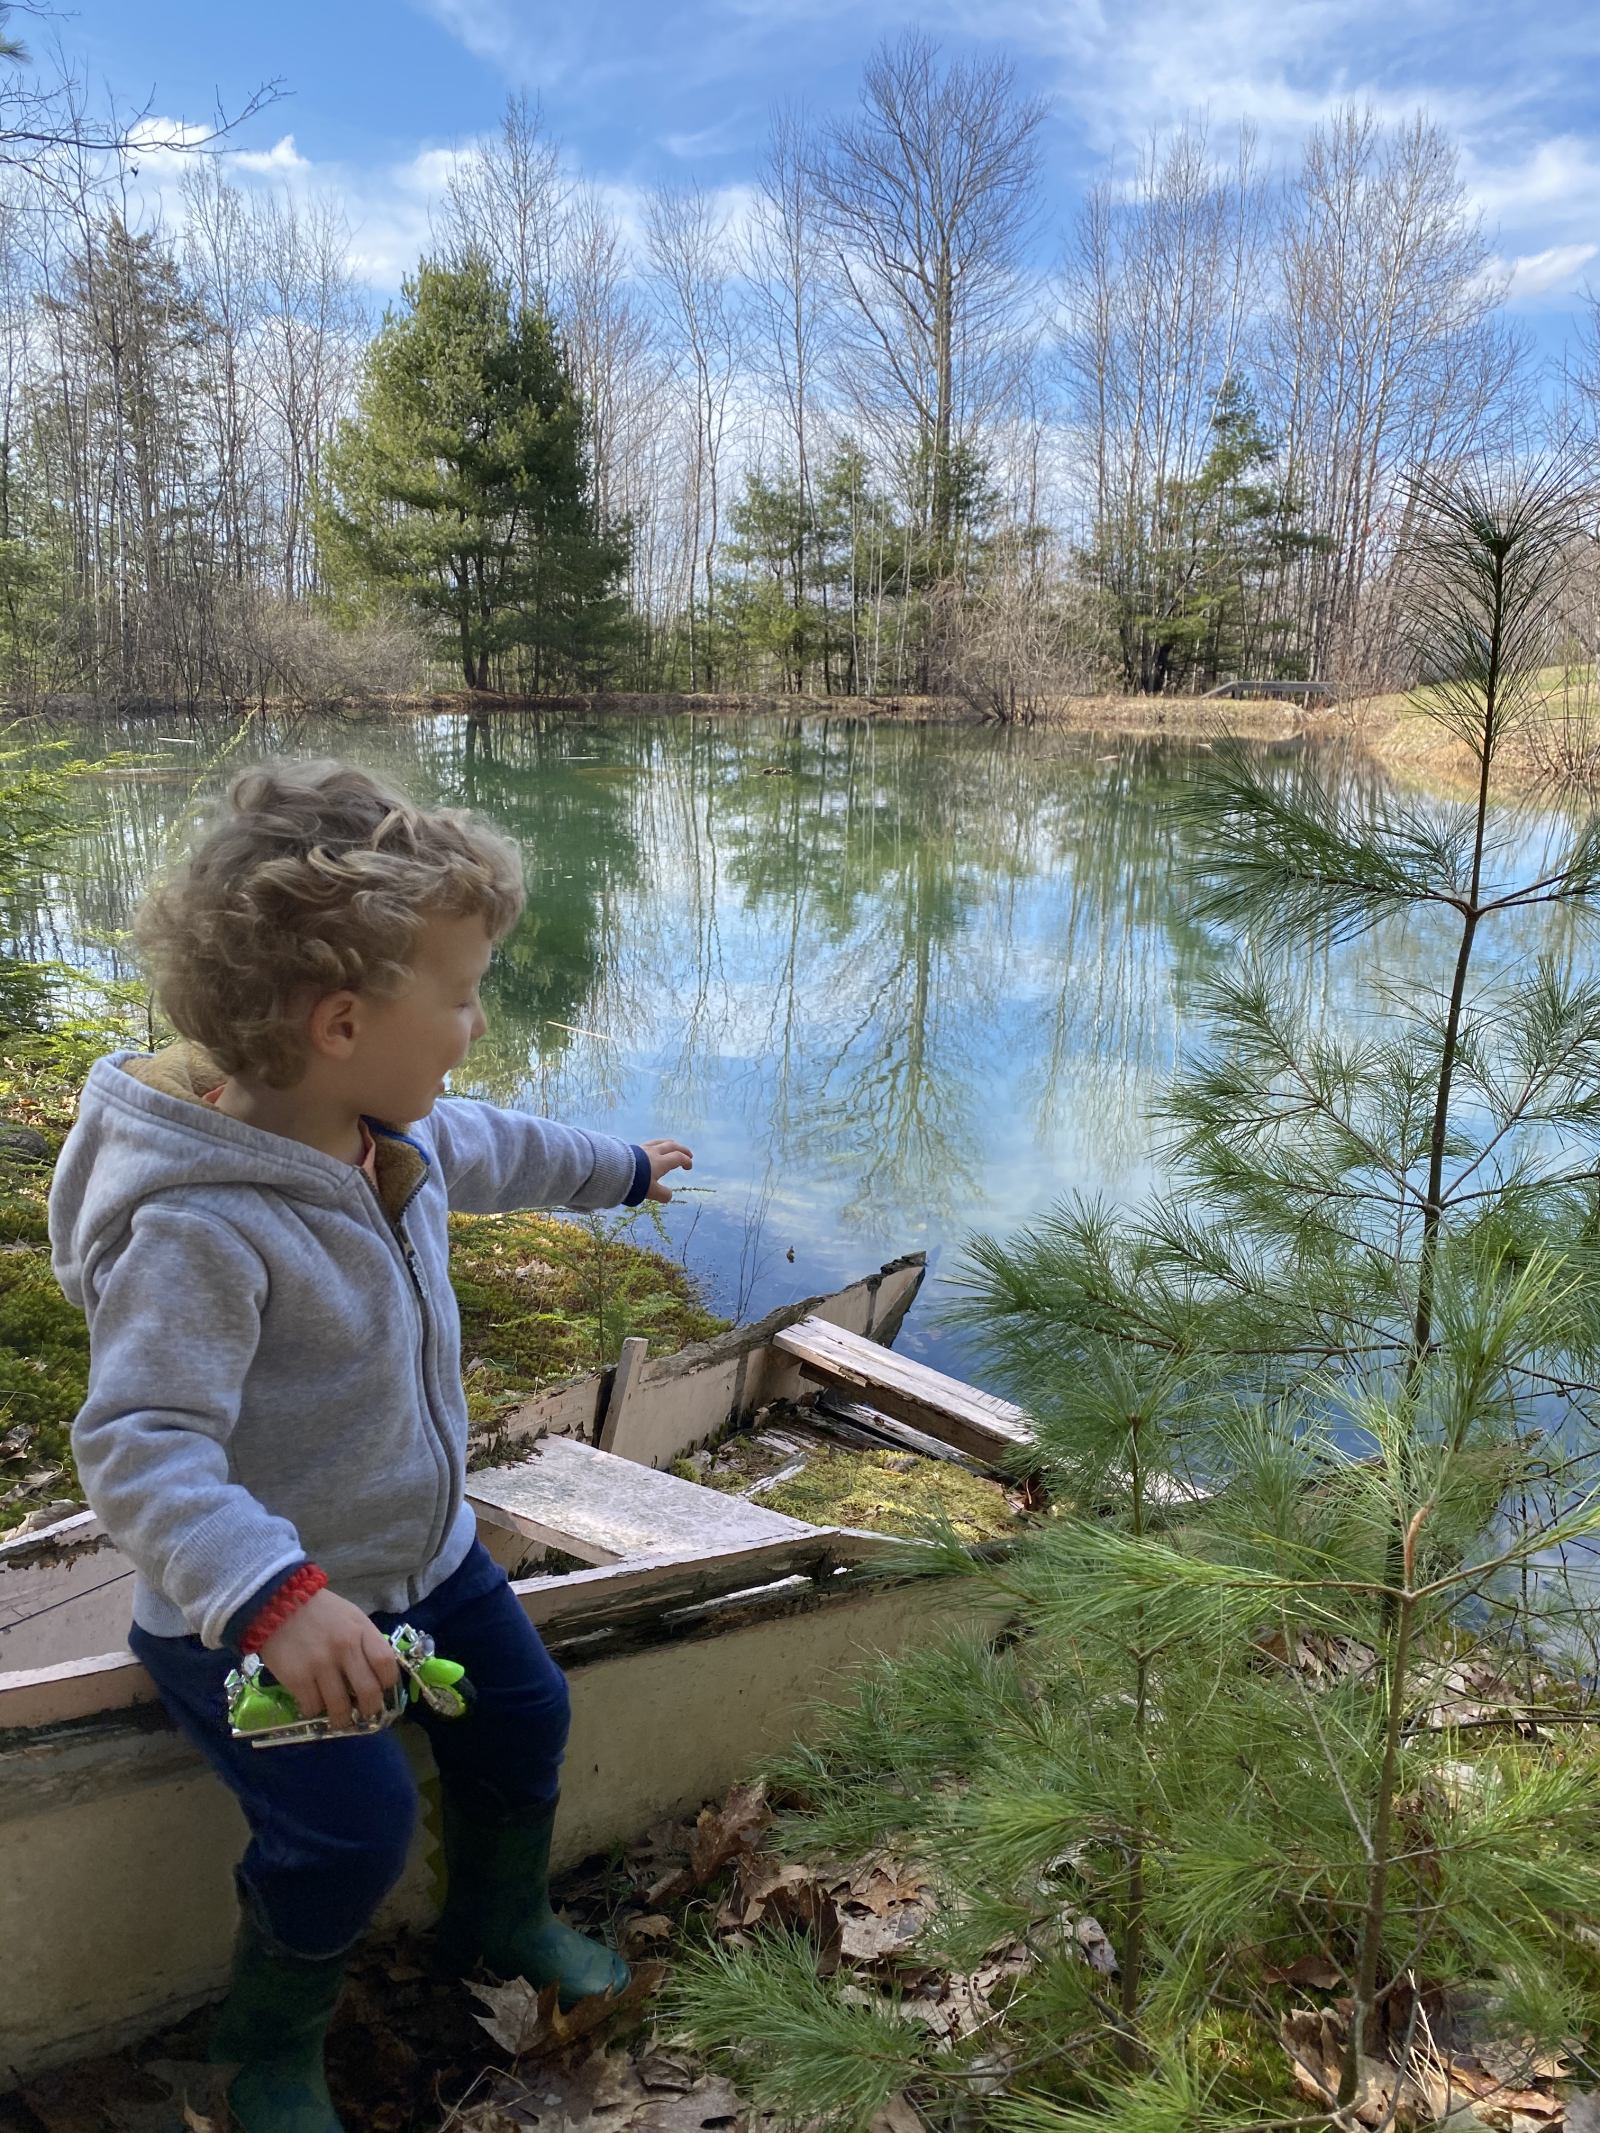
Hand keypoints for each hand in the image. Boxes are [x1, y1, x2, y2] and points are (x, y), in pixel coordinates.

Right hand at [257, 1588, 399, 1730]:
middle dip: (371, 1709)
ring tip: (341, 1719)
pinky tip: (314, 1703)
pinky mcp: (297, 1678)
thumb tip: (375, 1674)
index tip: (383, 1689)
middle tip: (366, 1714)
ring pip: (340, 1707)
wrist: (278, 1603)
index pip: (386, 1663)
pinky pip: (313, 1707)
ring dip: (343, 1719)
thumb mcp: (350, 1617)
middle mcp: (344, 1648)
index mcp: (361, 1630)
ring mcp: (320, 1665)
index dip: (388, 1682)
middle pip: (368, 1691)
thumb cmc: (320, 1611)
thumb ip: (364, 1642)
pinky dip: (315, 1710)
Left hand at [640, 1136, 693, 1202]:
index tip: (689, 1166)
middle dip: (682, 1149)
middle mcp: (654, 1153)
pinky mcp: (634, 1148)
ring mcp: (644, 1149)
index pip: (678, 1158)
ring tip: (674, 1146)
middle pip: (672, 1146)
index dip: (686, 1161)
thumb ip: (662, 1194)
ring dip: (671, 1144)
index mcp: (661, 1162)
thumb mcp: (651, 1192)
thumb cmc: (635, 1182)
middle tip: (688, 1154)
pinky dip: (658, 1144)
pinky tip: (655, 1147)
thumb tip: (669, 1196)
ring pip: (661, 1142)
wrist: (613, 1170)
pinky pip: (651, 1143)